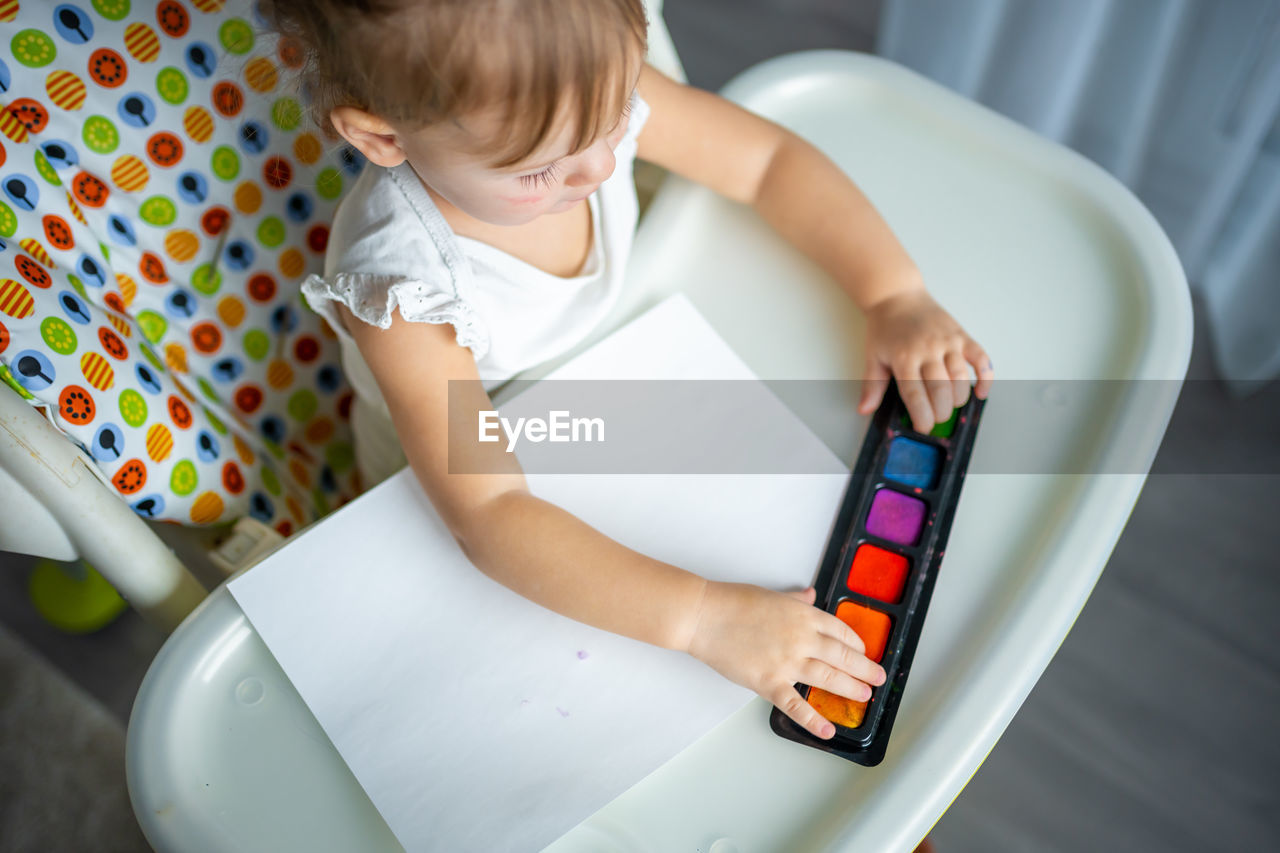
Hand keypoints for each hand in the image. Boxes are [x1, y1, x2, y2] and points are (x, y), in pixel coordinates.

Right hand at [686, 582, 885, 738]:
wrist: (705, 616)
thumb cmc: (733, 602)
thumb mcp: (772, 595)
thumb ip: (796, 599)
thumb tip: (810, 594)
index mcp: (803, 615)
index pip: (840, 631)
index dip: (856, 644)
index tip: (863, 652)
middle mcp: (801, 639)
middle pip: (843, 656)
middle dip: (865, 669)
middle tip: (878, 678)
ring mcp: (787, 662)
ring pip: (828, 678)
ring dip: (850, 688)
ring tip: (865, 696)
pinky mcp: (769, 682)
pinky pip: (796, 705)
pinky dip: (813, 720)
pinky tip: (828, 730)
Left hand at [857, 287, 993, 431]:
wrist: (898, 296)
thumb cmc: (885, 329)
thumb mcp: (873, 357)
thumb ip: (871, 386)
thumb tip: (864, 410)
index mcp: (904, 359)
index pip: (915, 395)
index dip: (922, 416)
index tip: (923, 428)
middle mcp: (927, 350)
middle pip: (941, 390)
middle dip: (942, 412)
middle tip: (937, 418)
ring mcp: (947, 342)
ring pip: (960, 377)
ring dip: (959, 398)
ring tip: (951, 405)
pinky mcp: (961, 335)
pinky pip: (980, 358)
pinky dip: (985, 376)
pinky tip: (981, 392)